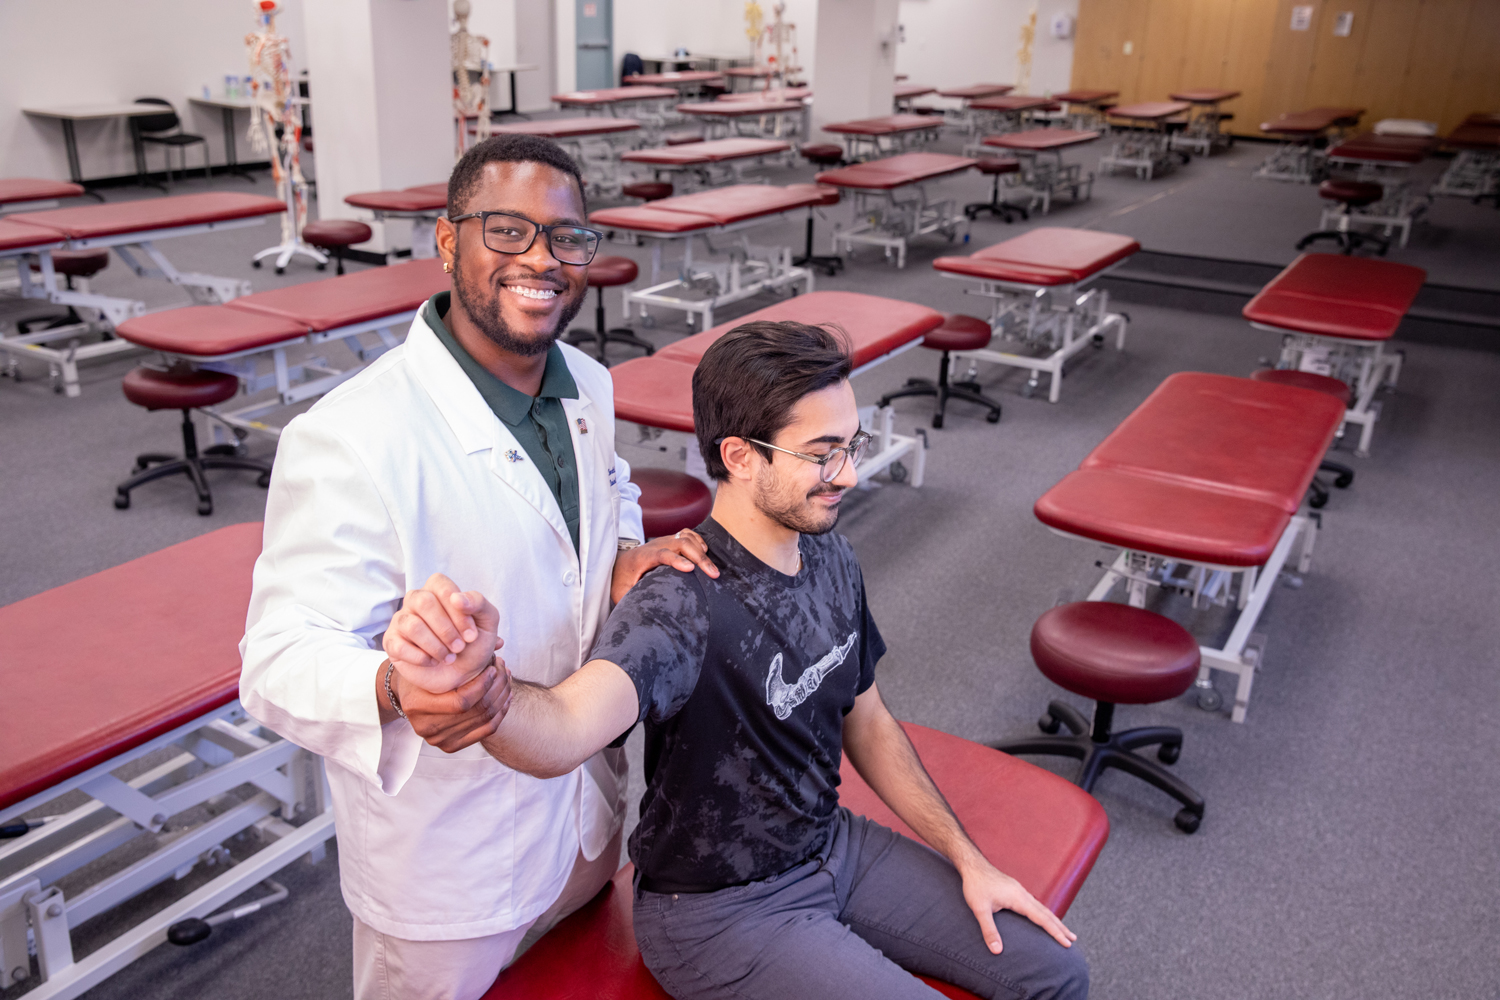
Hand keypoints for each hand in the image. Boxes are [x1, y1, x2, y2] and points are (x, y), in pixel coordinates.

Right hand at [384, 573, 502, 693]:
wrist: (461, 675)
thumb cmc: (473, 644)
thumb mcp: (487, 622)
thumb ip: (478, 603)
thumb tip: (457, 598)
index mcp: (438, 590)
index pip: (441, 585)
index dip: (457, 611)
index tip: (471, 635)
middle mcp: (416, 600)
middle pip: (424, 602)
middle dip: (446, 630)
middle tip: (460, 647)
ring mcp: (401, 620)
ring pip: (412, 625)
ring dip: (436, 646)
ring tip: (449, 657)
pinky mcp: (392, 642)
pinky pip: (399, 646)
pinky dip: (421, 658)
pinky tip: (433, 662)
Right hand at [392, 660, 512, 752]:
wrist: (406, 695)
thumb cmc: (420, 673)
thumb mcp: (429, 658)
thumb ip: (457, 651)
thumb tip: (499, 643)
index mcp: (417, 706)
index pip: (461, 702)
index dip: (483, 685)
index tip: (493, 667)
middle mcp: (427, 727)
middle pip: (476, 711)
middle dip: (496, 687)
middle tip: (502, 669)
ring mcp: (440, 740)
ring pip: (485, 720)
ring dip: (501, 697)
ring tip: (506, 678)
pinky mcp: (451, 746)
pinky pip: (486, 731)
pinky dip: (501, 713)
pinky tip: (506, 696)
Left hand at [612, 529, 717, 604]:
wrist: (618, 563)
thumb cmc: (621, 580)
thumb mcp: (621, 592)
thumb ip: (630, 599)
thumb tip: (641, 613)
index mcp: (643, 557)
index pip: (662, 554)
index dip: (677, 560)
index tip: (690, 569)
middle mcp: (655, 545)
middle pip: (681, 543)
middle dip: (699, 558)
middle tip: (713, 575)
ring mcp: (663, 541)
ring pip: (686, 537)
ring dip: (701, 550)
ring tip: (711, 568)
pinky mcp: (669, 540)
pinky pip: (687, 534)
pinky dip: (698, 540)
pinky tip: (704, 552)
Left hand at [959, 856, 1075, 953]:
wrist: (972, 865)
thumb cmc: (975, 885)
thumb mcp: (979, 909)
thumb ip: (989, 930)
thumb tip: (997, 951)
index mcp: (1019, 899)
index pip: (1042, 918)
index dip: (1055, 932)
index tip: (1067, 942)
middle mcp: (1023, 894)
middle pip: (1046, 913)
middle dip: (1060, 927)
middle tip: (1073, 939)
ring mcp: (1020, 891)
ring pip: (1041, 907)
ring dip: (1053, 919)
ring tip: (1063, 930)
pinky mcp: (1015, 890)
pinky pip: (1034, 904)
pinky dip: (1043, 913)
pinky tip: (1042, 917)